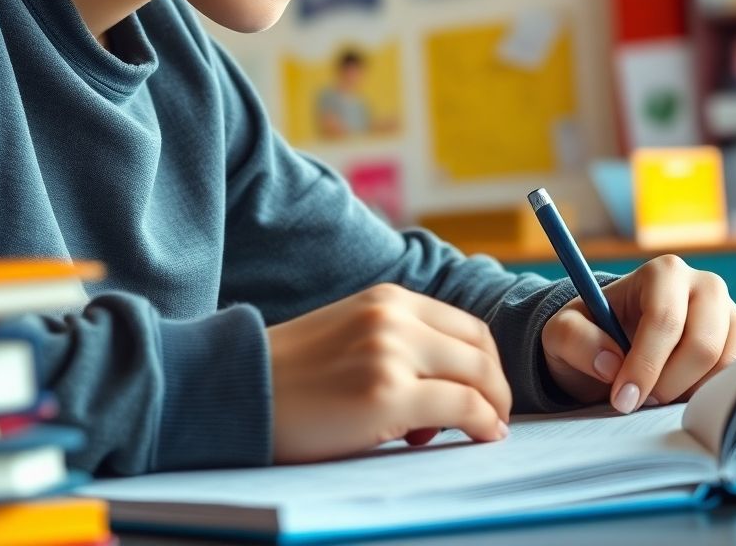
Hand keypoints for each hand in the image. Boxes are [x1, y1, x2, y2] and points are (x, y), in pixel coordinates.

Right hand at [267, 283, 511, 462]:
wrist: (238, 390)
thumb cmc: (293, 375)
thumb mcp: (352, 335)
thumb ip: (400, 342)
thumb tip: (453, 388)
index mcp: (388, 298)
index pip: (465, 324)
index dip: (485, 361)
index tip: (484, 390)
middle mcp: (394, 317)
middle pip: (479, 348)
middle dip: (496, 386)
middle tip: (492, 415)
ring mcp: (391, 353)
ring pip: (478, 376)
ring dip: (492, 406)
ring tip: (481, 429)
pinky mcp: (386, 394)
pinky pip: (461, 408)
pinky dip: (482, 424)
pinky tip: (479, 437)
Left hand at [541, 255, 735, 413]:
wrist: (616, 344)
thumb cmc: (593, 334)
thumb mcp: (563, 332)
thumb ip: (575, 339)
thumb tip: (610, 362)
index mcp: (663, 272)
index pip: (664, 319)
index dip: (644, 364)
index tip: (622, 398)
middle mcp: (705, 285)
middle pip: (703, 344)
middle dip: (668, 383)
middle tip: (640, 402)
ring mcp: (731, 314)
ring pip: (728, 364)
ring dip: (691, 393)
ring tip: (658, 397)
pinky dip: (714, 396)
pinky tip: (682, 397)